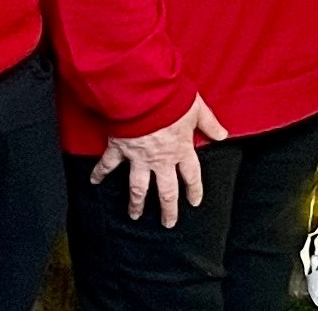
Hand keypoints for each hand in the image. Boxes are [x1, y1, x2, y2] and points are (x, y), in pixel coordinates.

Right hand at [88, 93, 226, 226]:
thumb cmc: (172, 99)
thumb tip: (224, 135)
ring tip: (135, 215)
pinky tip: (93, 182)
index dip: (194, 189)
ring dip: (136, 203)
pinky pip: (107, 164)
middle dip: (168, 209)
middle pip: (166, 190)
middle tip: (168, 223)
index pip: (191, 175)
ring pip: (138, 187)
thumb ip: (210, 123)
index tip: (194, 202)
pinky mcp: (120, 148)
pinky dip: (99, 173)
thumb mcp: (197, 108)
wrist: (144, 94)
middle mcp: (160, 159)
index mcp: (180, 149)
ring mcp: (138, 157)